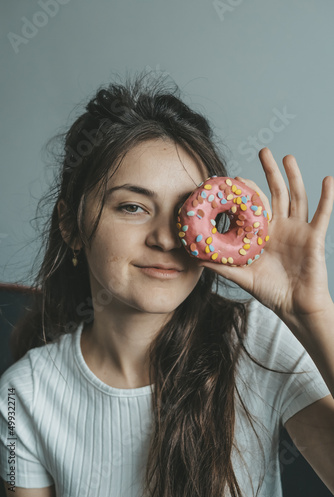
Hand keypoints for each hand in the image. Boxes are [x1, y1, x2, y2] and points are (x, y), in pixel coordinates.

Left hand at [197, 148, 333, 321]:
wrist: (295, 307)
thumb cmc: (271, 291)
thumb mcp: (243, 276)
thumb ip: (222, 266)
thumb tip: (195, 257)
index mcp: (264, 233)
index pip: (256, 205)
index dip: (248, 191)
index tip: (234, 177)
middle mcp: (281, 227)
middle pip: (277, 193)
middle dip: (270, 172)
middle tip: (264, 151)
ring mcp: (298, 230)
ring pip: (297, 196)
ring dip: (294, 176)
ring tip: (288, 157)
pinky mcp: (314, 237)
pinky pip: (323, 214)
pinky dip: (328, 197)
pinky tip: (328, 179)